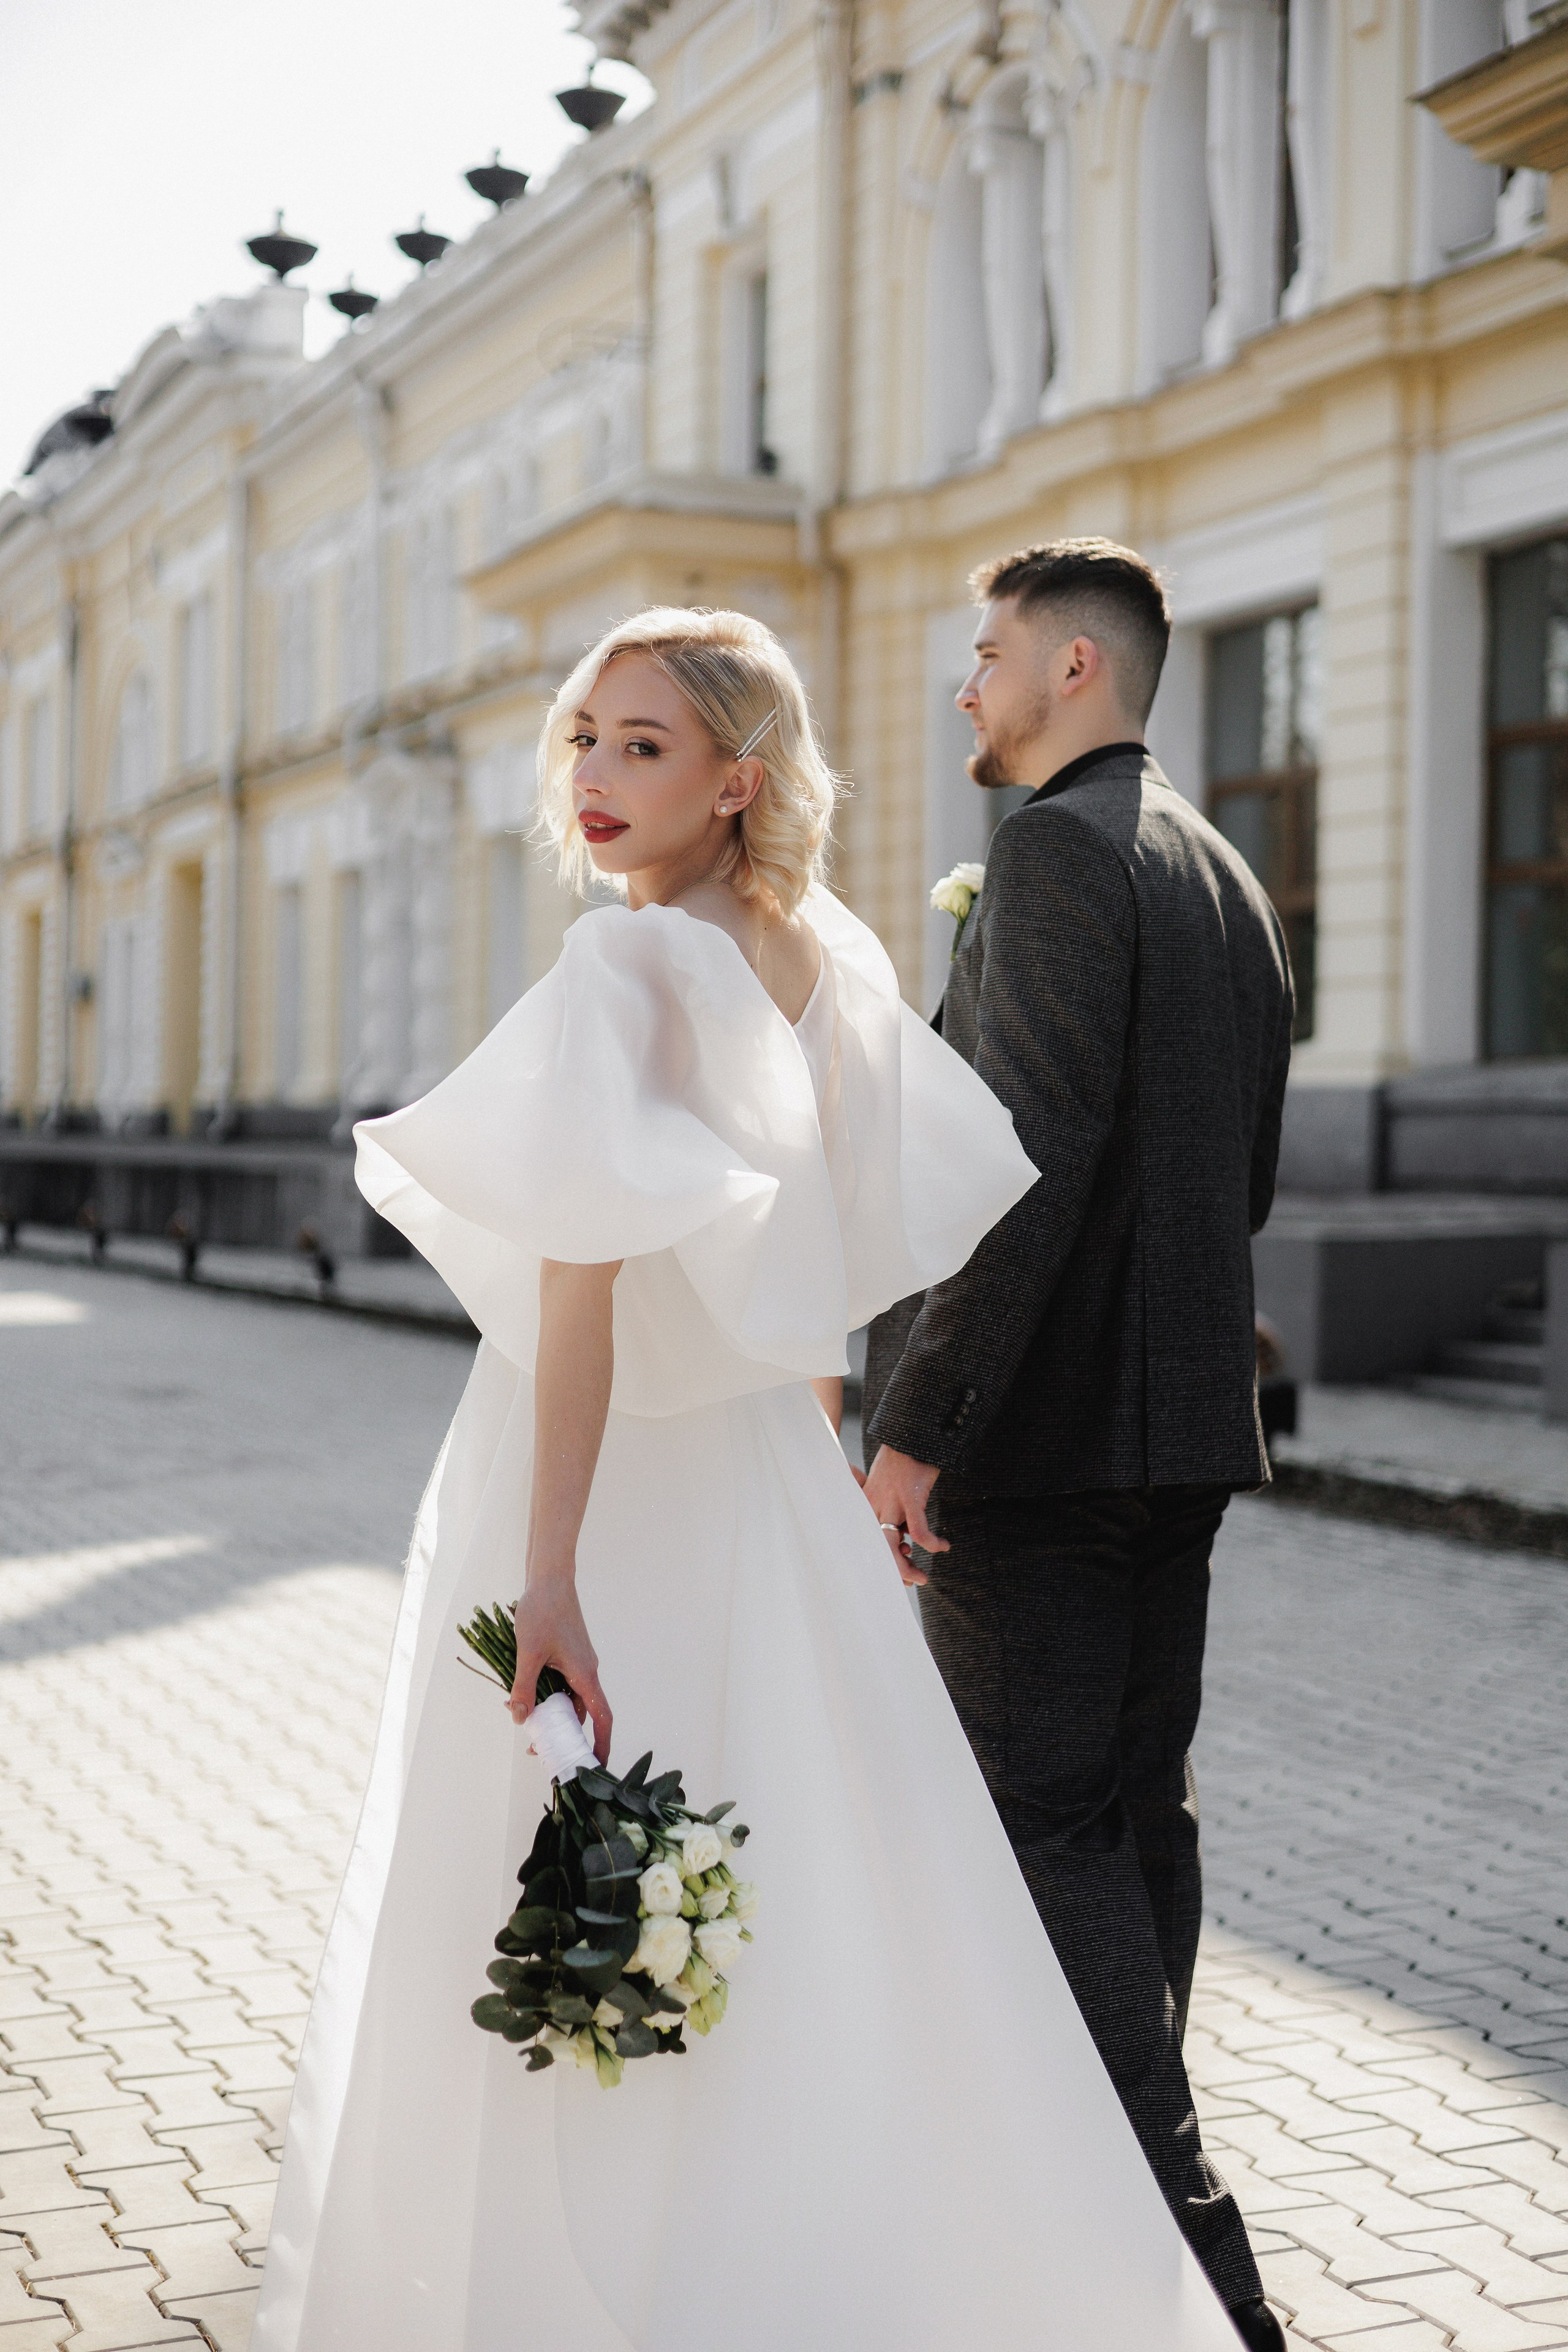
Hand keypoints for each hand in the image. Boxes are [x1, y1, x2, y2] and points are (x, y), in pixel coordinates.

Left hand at [511, 1577, 612, 1762]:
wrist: (549, 1579)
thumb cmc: (542, 1612)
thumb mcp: (528, 1653)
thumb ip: (523, 1688)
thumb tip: (519, 1718)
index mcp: (585, 1675)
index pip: (602, 1718)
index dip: (601, 1744)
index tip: (596, 1767)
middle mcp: (586, 1671)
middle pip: (581, 1713)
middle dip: (563, 1733)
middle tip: (538, 1749)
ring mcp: (578, 1663)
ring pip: (568, 1698)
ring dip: (550, 1712)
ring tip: (525, 1721)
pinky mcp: (568, 1654)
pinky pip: (561, 1683)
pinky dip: (546, 1693)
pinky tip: (522, 1694)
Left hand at [862, 1444, 945, 1586]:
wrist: (911, 1436)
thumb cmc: (902, 1462)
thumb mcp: (887, 1488)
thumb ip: (890, 1512)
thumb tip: (903, 1540)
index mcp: (868, 1505)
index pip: (868, 1541)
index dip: (881, 1561)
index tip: (899, 1568)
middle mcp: (875, 1506)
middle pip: (876, 1549)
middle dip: (893, 1572)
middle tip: (911, 1582)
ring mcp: (891, 1502)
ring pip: (891, 1547)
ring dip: (907, 1568)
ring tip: (923, 1578)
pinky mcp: (910, 1498)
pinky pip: (920, 1532)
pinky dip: (932, 1543)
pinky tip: (943, 1546)